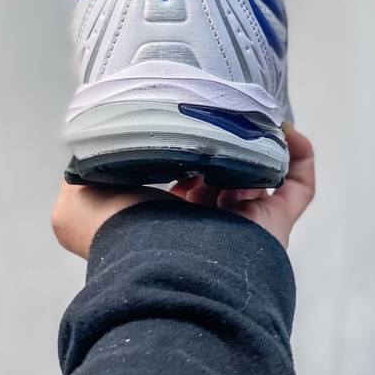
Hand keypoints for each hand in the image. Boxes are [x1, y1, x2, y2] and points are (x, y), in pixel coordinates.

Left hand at [51, 124, 314, 257]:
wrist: (160, 263)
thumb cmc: (117, 232)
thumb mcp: (75, 201)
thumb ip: (80, 175)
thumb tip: (84, 156)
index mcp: (164, 217)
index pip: (182, 178)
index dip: (186, 147)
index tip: (185, 117)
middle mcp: (207, 221)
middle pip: (226, 174)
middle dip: (227, 142)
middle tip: (222, 111)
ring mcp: (244, 223)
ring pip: (261, 175)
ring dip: (258, 142)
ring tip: (248, 113)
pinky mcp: (276, 222)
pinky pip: (299, 184)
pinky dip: (298, 152)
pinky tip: (282, 126)